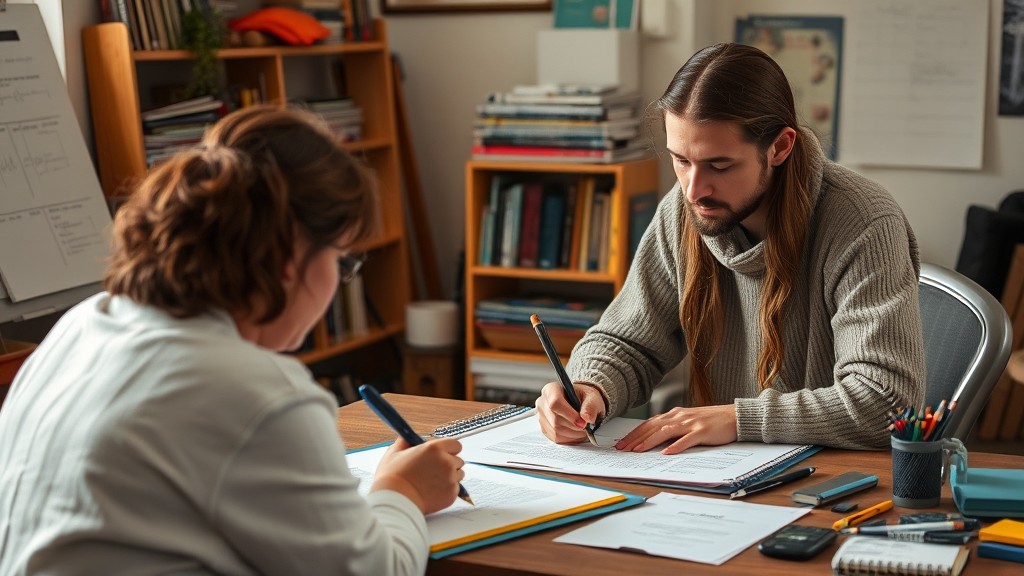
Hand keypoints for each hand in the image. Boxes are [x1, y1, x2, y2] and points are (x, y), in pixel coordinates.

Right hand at [370, 437, 464, 513]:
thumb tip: (409, 438)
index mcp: (435, 448)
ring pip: (459, 475)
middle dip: (449, 463)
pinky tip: (432, 492)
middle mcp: (446, 462)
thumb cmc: (392, 477)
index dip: (448, 449)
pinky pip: (455, 489)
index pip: (455, 444)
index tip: (442, 454)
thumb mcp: (394, 452)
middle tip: (433, 470)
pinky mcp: (452, 494)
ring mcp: (451, 479)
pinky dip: (447, 490)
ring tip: (432, 482)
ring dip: (450, 477)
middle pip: (458, 460)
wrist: (395, 502)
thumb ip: (406, 442)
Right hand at [535, 381, 604, 443]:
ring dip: (573, 434)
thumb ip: (590, 406)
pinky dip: (570, 438)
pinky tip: (576, 432)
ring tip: (583, 429)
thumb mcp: (592, 397)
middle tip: (586, 427)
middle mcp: (543, 402)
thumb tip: (587, 418)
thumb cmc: (584, 397)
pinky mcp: (544, 428)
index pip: (555, 403)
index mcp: (552, 389)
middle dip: (574, 426)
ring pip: (556, 431)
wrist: (580, 403)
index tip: (583, 422)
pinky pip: (556, 438)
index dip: (570, 415)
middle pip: (555, 419)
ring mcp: (542, 416)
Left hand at [615, 404, 737, 454]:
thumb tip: (655, 440)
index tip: (622, 443)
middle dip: (636, 438)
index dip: (634, 433)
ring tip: (638, 451)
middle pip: (652, 427)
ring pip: (665, 432)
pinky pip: (687, 439)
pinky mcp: (703, 431)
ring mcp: (691, 423)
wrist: (735, 416)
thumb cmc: (712, 421)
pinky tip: (666, 453)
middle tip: (622, 449)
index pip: (649, 424)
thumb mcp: (688, 422)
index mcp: (675, 415)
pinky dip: (676, 446)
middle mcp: (680, 417)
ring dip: (649, 441)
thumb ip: (673, 428)